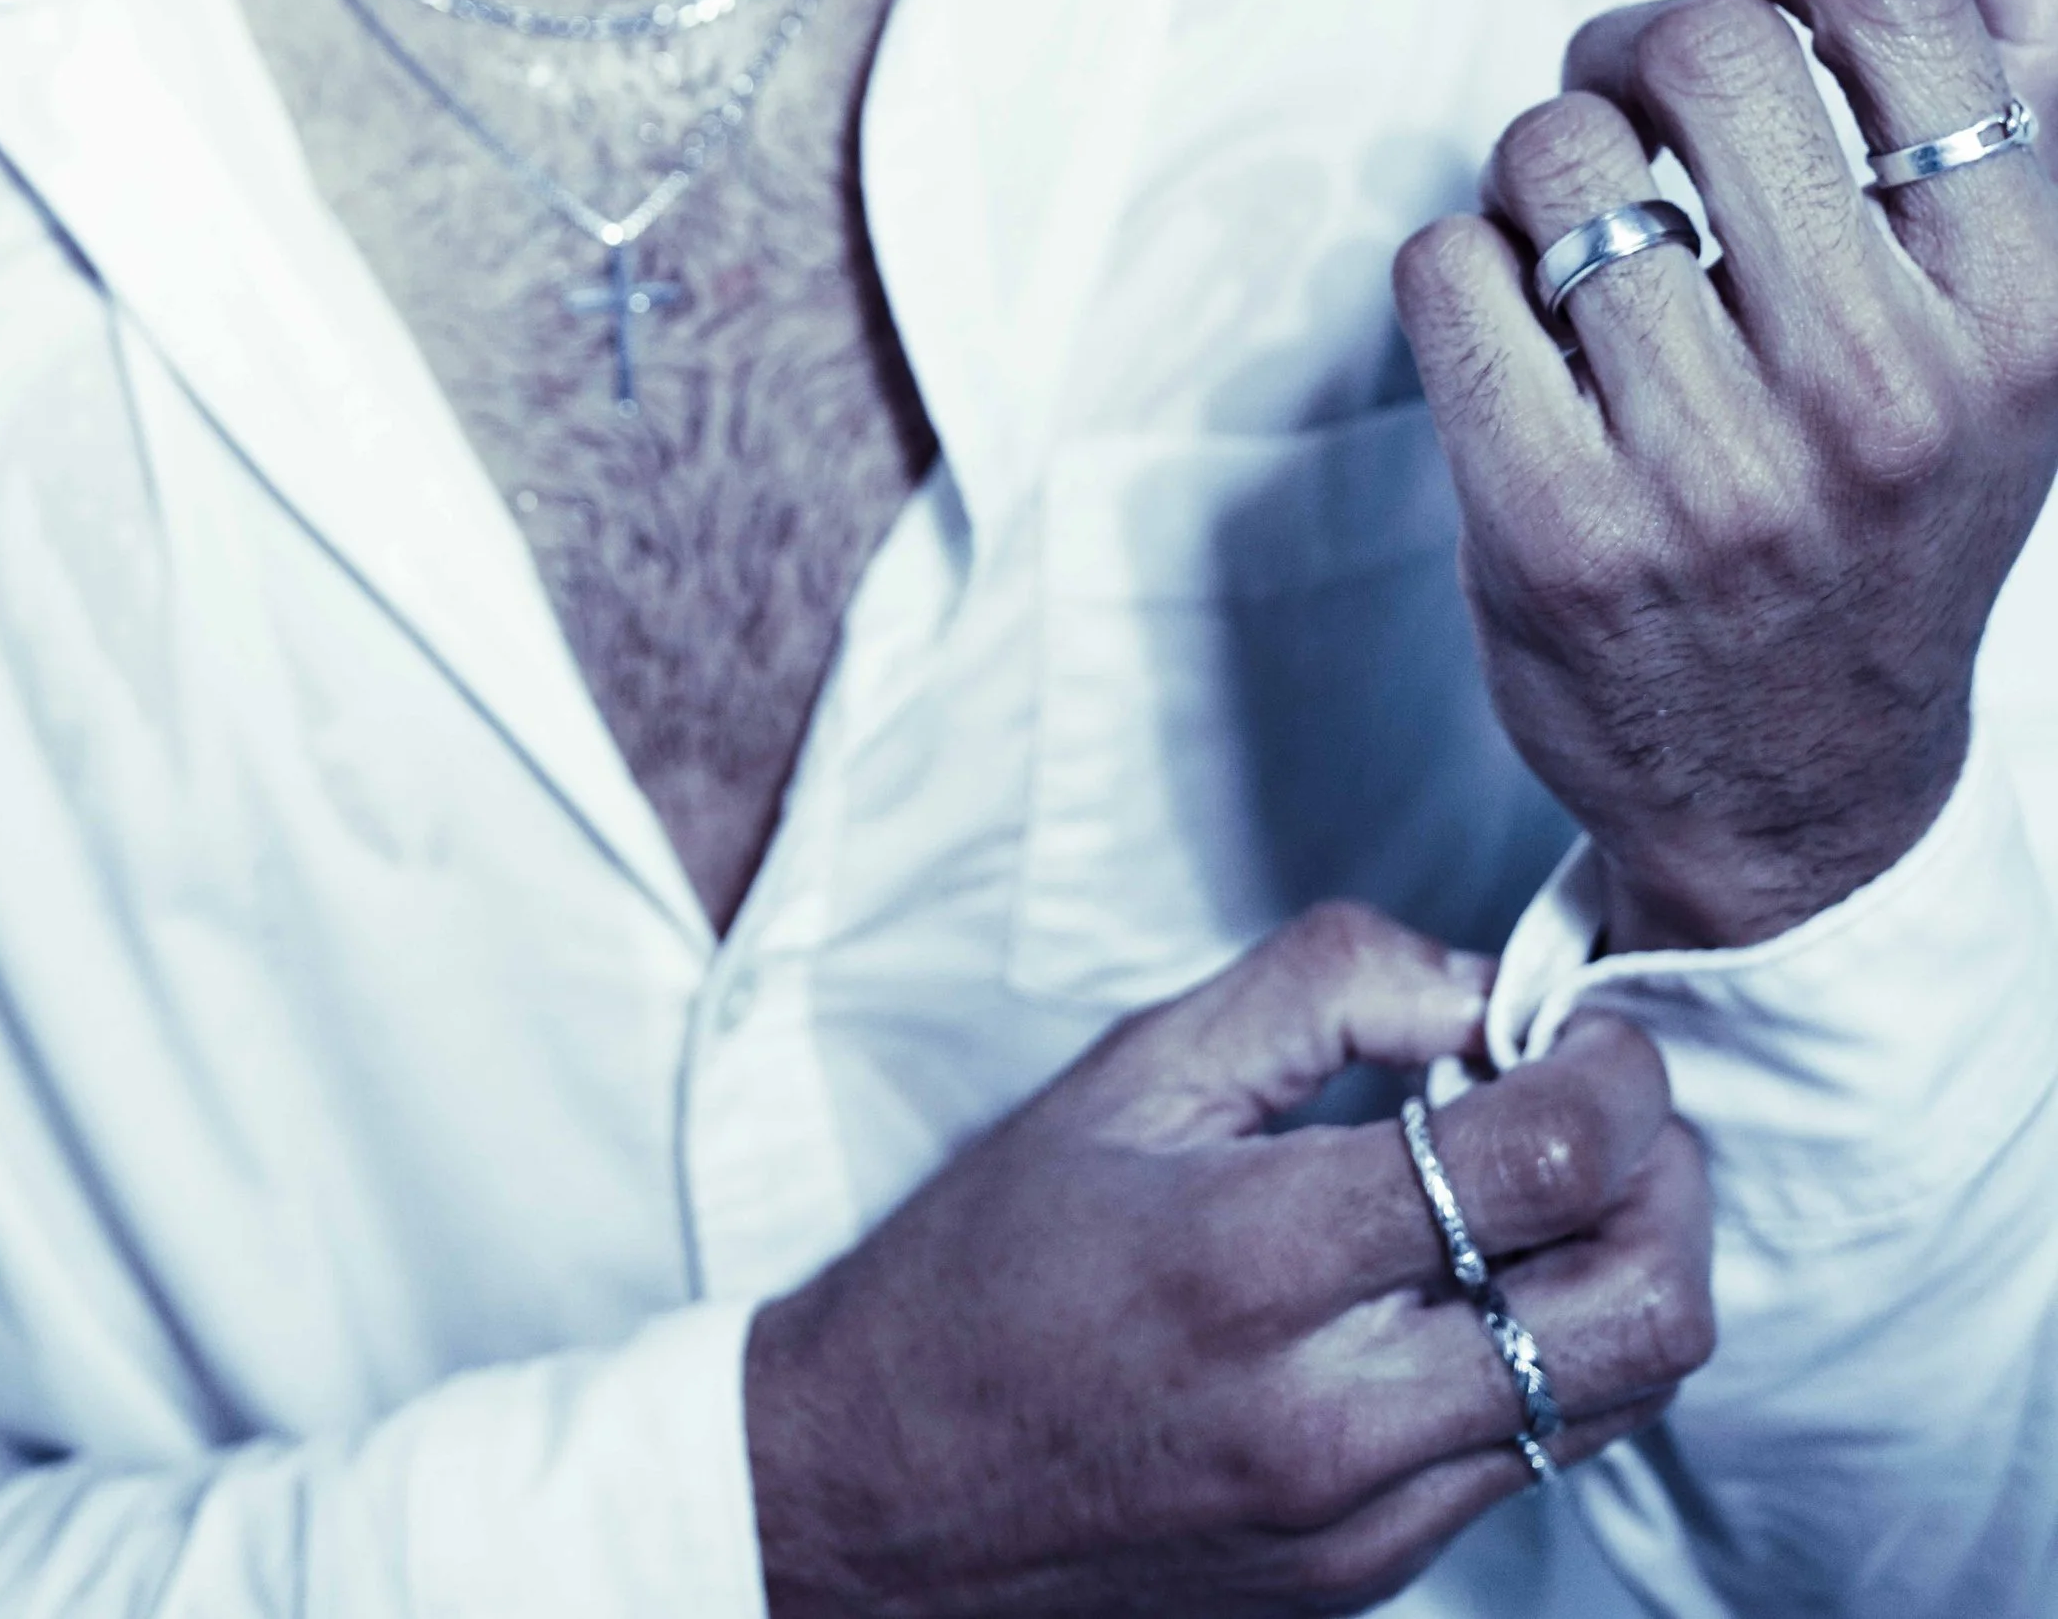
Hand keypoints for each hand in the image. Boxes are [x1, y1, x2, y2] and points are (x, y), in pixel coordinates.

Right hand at [748, 903, 1711, 1615]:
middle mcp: (1334, 1416)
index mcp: (1256, 1259)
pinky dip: (1556, 1346)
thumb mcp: (1126, 1073)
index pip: (1545, 1160)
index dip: (1614, 1071)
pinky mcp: (1374, 1579)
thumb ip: (1322, 989)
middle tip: (1607, 1106)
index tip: (1582, 1027)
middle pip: (1644, 1310)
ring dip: (1634, 1265)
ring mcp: (1367, 1524)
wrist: (877, 1502)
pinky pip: (1538, 1454)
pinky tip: (1478, 1278)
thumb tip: (1483, 989)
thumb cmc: (987, 1268)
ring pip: (1623, 1395)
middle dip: (1670, 1178)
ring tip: (1550, 1183)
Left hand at [1396, 0, 2057, 953]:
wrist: (1801, 793)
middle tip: (1621, 117)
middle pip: (1699, 50)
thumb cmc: (1894, 492)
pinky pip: (1447, 264)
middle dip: (1622, 51)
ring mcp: (1722, 472)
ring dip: (1539, 167)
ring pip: (1556, 153)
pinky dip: (1460, 267)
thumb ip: (2029, 59)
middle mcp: (1890, 390)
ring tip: (1583, 249)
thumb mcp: (2008, 298)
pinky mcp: (1558, 532)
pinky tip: (1519, 334)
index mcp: (2027, 306)